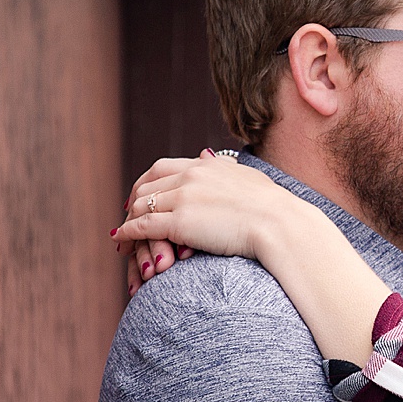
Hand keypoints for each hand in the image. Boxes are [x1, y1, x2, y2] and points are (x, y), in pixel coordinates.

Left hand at [114, 150, 292, 292]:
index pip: (161, 168)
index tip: (140, 196)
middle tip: (126, 218)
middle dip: (132, 203)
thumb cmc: (275, 208)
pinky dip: (127, 234)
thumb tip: (213, 158)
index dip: (145, 183)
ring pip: (140, 207)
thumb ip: (226, 169)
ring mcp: (183, 199)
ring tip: (124, 238)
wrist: (280, 224)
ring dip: (128, 222)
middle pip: (146, 187)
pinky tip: (122, 243)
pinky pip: (142, 227)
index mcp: (205, 166)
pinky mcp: (180, 224)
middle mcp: (190, 177)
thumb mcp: (248, 177)